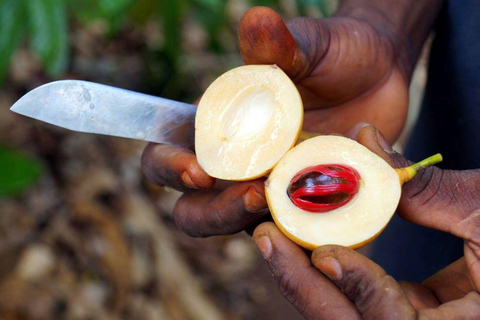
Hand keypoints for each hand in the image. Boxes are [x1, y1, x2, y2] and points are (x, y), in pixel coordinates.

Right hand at [142, 6, 410, 237]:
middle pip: (195, 210)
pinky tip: (323, 227)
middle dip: (213, 212)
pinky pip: (292, 236)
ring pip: (238, 229)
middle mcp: (235, 166)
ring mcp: (268, 191)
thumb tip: (255, 19)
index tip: (198, 171)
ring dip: (254, 227)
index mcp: (217, 128)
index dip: (167, 168)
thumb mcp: (311, 44)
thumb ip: (280, 45)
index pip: (164, 155)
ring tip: (286, 205)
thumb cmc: (335, 52)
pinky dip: (300, 238)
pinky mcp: (304, 208)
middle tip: (253, 196)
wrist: (381, 72)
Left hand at [253, 124, 479, 318]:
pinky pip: (360, 298)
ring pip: (348, 315)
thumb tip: (361, 137)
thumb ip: (426, 185)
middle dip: (306, 287)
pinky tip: (303, 239)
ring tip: (270, 236)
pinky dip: (330, 272)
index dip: (363, 293)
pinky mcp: (410, 309)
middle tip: (266, 238)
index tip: (326, 256)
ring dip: (306, 279)